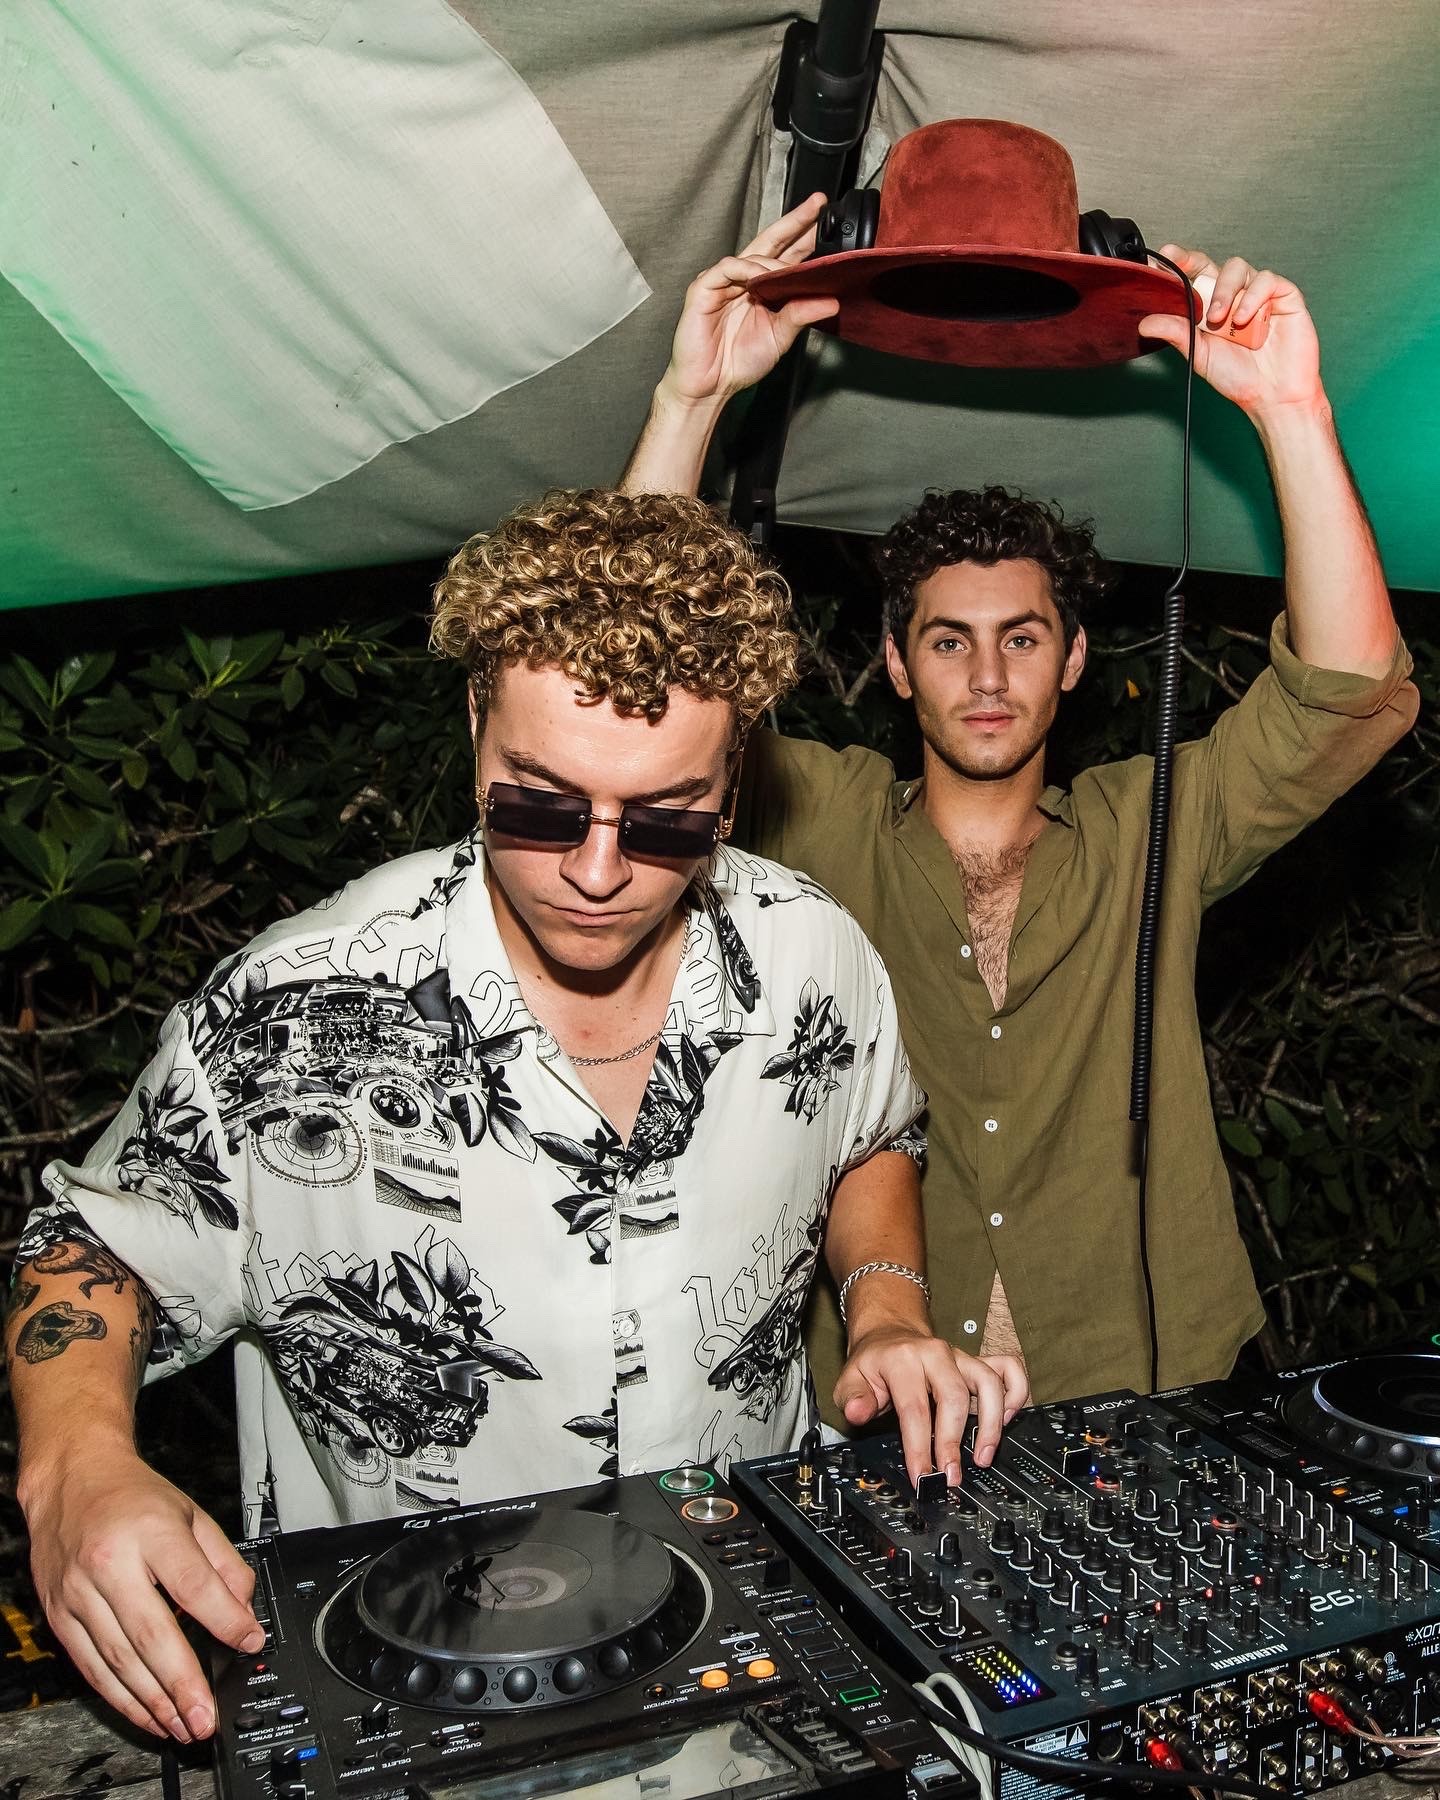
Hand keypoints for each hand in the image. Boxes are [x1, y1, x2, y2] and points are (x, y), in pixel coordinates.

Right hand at [23, 1447, 263, 1741]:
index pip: (194, 1584)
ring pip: (119, 1660)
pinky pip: (91, 1666)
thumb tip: (245, 1613)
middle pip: (152, 1633)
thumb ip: (223, 1563)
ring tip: (182, 1725)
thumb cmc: (133, 1496)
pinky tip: (145, 1713)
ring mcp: (78, 1592)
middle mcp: (110, 1562)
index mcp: (150, 1531)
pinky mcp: (59, 1615)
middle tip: (206, 1716)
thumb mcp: (191, 1514)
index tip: (250, 1643)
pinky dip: (120, 1697)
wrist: (72, 1479)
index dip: (225, 1620)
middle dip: (183, 1683)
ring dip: (153, 1702)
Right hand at [657, 193, 839, 407]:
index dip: (805, 236)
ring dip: (775, 259)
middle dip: (794, 222)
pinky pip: (728, 268)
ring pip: (752, 255)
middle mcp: (744, 279)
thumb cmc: (738, 363)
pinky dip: (746, 270)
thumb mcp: (779, 337)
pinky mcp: (705, 288)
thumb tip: (831, 301)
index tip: (827, 220)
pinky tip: (760, 277)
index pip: (787, 255)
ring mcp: (724, 281)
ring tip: (792, 269)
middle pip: (772, 241)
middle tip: (816, 206)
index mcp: (763, 288)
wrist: (709, 386)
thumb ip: (801, 316)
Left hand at [833, 1324, 1028, 1486]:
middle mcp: (936, 1354)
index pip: (914, 1408)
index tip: (922, 1475)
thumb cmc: (875, 1363)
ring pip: (989, 1383)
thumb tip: (857, 1413)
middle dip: (953, 1442)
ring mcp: (960, 1356)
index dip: (919, 1446)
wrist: (890, 1335)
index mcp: (903, 1360)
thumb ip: (853, 1398)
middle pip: (954, 1398)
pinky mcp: (977, 1361)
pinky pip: (1009, 1369)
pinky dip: (1015, 1394)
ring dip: (990, 1424)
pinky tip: (1006, 1419)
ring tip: (983, 1456)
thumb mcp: (851, 1378)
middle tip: (950, 1475)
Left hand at [1138, 245, 1323, 419]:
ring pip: (1237, 268)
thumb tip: (1145, 323)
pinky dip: (1252, 297)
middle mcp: (1233, 296)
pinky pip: (1266, 280)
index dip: (1178, 264)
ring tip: (1218, 318)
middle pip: (1212, 264)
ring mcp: (1257, 294)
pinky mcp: (1283, 295)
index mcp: (1210, 307)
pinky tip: (1244, 319)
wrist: (1272, 395)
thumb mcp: (1199, 355)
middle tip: (1180, 267)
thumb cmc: (1239, 376)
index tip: (1162, 259)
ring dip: (1224, 290)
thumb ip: (1176, 334)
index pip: (1192, 276)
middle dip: (1194, 262)